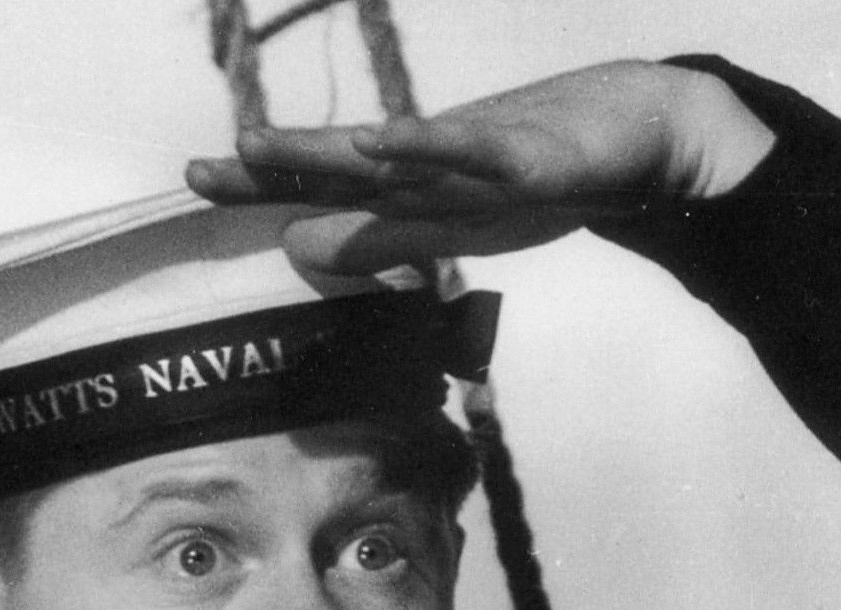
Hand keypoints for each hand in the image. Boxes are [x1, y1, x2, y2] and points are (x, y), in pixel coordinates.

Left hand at [184, 61, 773, 276]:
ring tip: (258, 146)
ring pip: (385, 158)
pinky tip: (379, 141)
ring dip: (321, 152)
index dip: (259, 186)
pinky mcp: (524, 158)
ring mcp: (474, 159)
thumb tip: (300, 247)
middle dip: (267, 170)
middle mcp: (430, 168)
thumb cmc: (544, 174)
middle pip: (334, 169)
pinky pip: (466, 154)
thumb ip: (379, 236)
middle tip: (196, 170)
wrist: (646, 132)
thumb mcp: (453, 223)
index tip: (193, 183)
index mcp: (413, 186)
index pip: (321, 187)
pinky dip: (421, 147)